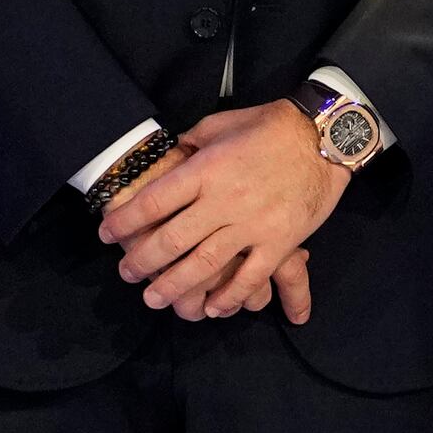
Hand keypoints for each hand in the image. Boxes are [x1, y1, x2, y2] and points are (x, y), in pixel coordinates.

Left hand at [98, 101, 345, 320]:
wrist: (324, 136)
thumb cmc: (271, 125)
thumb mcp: (221, 124)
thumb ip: (192, 142)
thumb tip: (172, 155)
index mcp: (205, 170)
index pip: (153, 201)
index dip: (125, 221)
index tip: (107, 234)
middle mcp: (223, 201)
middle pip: (172, 239)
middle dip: (143, 261)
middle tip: (127, 274)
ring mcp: (253, 224)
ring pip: (205, 265)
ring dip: (176, 286)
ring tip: (155, 299)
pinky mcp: (281, 241)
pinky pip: (251, 276)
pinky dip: (230, 296)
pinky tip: (213, 308)